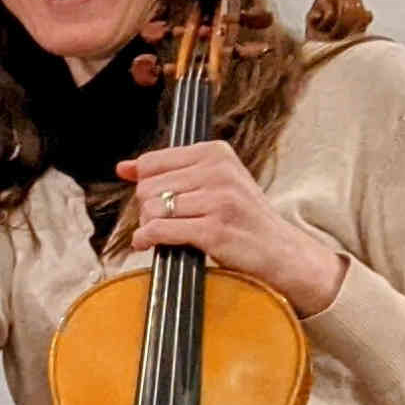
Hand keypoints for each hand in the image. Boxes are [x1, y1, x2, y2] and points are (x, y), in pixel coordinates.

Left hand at [122, 142, 349, 311]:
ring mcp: (218, 200)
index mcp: (216, 153)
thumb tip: (123, 167)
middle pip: (147, 188)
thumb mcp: (212, 183)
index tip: (160, 200)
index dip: (147, 185)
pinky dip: (148, 240)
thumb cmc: (242, 217)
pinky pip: (159, 231)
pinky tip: (151, 243)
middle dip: (148, 209)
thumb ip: (168, 172)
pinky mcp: (214, 230)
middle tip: (168, 221)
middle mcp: (218, 172)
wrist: (281, 251)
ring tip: (168, 233)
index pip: (151, 162)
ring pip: (151, 210)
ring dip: (150, 227)